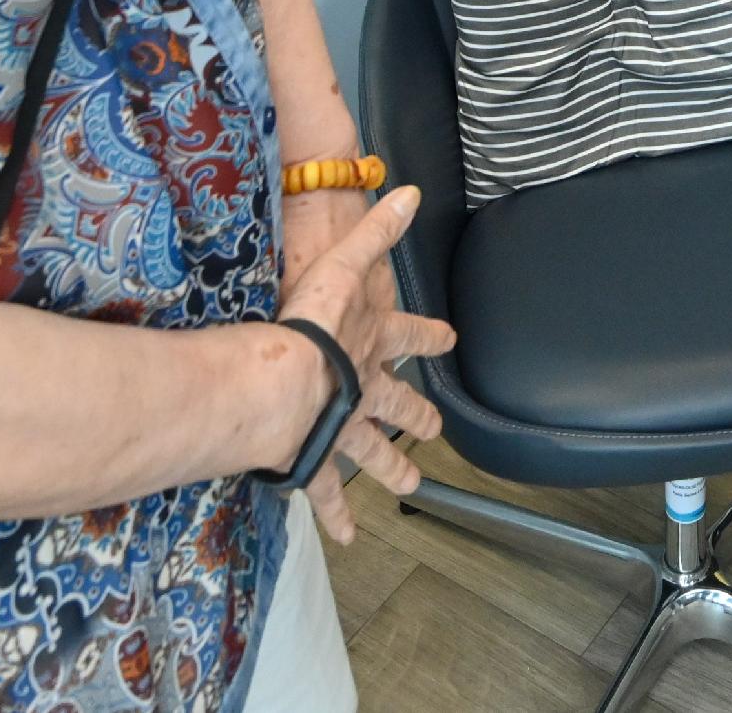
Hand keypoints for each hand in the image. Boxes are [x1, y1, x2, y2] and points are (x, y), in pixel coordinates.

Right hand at [273, 184, 454, 541]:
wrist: (282, 383)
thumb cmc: (311, 321)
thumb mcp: (347, 264)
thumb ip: (376, 230)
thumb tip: (411, 193)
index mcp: (373, 344)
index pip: (410, 337)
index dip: (430, 337)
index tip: (449, 343)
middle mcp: (366, 391)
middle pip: (400, 408)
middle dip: (418, 418)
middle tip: (435, 432)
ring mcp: (344, 429)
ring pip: (374, 454)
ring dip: (392, 470)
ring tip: (411, 486)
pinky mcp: (316, 460)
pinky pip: (329, 493)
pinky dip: (338, 515)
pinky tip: (346, 537)